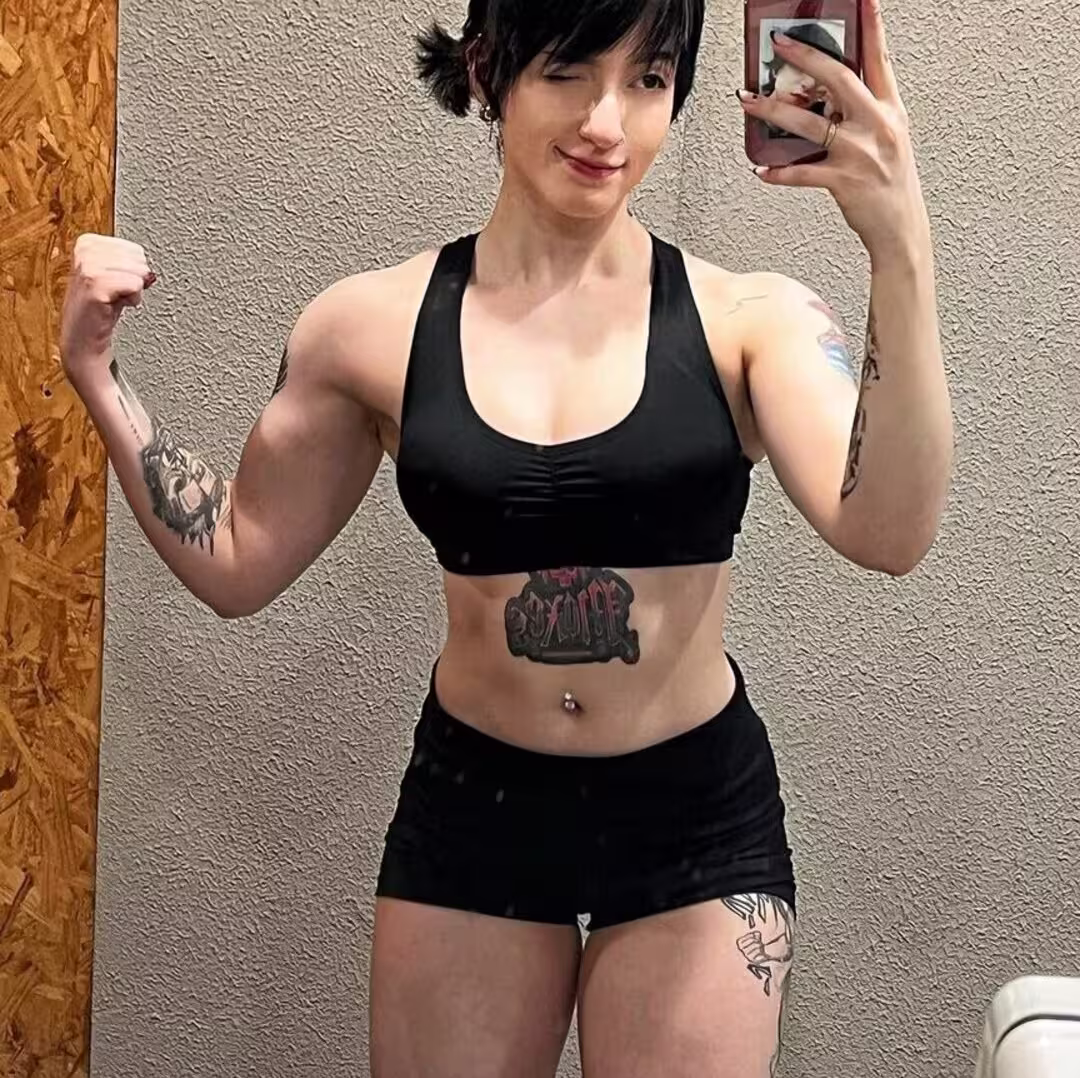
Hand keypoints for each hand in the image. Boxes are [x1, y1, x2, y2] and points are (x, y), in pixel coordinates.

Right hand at [60, 234, 157, 383]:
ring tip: (113, 299)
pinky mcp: (95, 284)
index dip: (133, 271)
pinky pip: (135, 285)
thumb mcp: (112, 275)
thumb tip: (148, 270)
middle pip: (139, 259)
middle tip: (115, 293)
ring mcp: (88, 267)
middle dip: (135, 280)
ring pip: (139, 272)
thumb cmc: (101, 307)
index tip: (115, 283)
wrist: (84, 337)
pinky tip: (115, 306)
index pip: (135, 249)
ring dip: (133, 291)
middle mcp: (85, 250)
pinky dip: (133, 299)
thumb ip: (128, 261)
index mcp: (88, 242)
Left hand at [736, 0, 929, 259]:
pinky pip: (801, 172)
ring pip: (808, 122)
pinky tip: (761, 168)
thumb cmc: (890, 184)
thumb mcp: (888, 138)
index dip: (871, 27)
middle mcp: (877, 125)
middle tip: (779, 43)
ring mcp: (860, 153)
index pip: (880, 59)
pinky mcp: (843, 181)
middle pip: (837, 79)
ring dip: (772, 112)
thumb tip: (824, 94)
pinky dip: (778, 172)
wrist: (900, 228)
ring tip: (748, 103)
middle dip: (805, 57)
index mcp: (890, 110)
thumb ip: (862, 113)